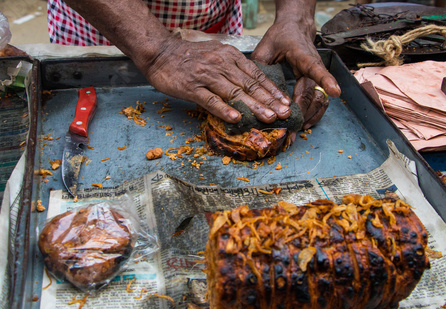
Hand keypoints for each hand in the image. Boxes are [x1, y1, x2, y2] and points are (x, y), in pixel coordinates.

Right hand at [141, 37, 292, 122]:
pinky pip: (210, 100)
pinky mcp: (191, 87)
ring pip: (234, 93)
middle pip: (249, 85)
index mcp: (229, 56)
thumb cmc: (188, 56)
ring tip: (269, 118)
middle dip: (269, 100)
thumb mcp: (215, 54)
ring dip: (253, 106)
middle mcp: (221, 64)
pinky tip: (236, 118)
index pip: (255, 75)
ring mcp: (206, 75)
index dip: (272, 90)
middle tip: (285, 113)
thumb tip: (249, 87)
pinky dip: (224, 109)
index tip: (285, 102)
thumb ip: (232, 68)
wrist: (159, 52)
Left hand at [251, 19, 339, 127]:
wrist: (294, 28)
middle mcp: (313, 66)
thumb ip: (259, 65)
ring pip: (318, 99)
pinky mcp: (315, 82)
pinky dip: (314, 114)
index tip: (335, 91)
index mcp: (302, 55)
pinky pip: (319, 101)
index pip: (315, 67)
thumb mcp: (265, 46)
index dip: (325, 79)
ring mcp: (316, 75)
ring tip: (298, 129)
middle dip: (304, 112)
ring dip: (310, 115)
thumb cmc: (280, 36)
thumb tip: (252, 87)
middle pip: (312, 92)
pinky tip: (304, 124)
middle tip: (293, 128)